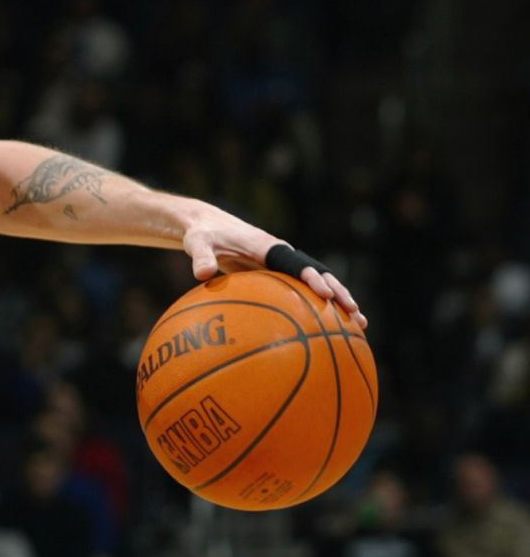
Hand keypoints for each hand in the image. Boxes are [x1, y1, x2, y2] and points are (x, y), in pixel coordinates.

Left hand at [180, 207, 365, 327]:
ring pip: (317, 283)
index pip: (294, 262)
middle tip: (355, 314)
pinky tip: (331, 330)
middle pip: (317, 273)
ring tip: (359, 325)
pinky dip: (319, 308)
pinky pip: (303, 292)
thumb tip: (202, 274)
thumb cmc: (202, 235)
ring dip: (339, 302)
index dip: (311, 277)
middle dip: (338, 292)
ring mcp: (283, 265)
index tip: (326, 294)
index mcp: (266, 245)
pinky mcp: (279, 275)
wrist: (208, 227)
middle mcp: (281, 254)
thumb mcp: (197, 242)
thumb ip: (200, 256)